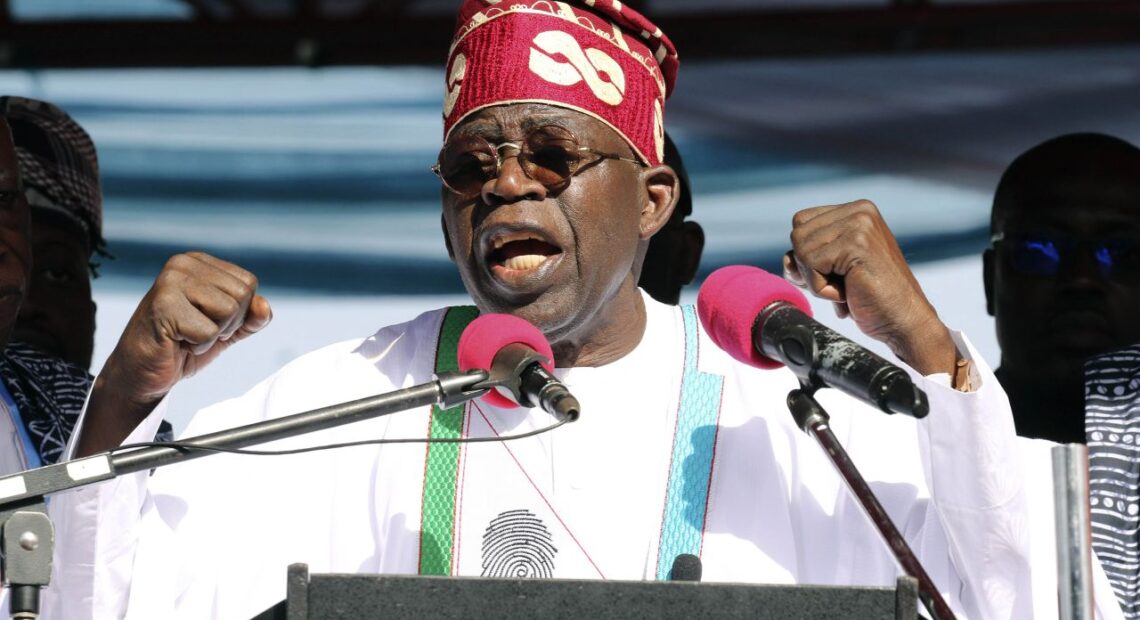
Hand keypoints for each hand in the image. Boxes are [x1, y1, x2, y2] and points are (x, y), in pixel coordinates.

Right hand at [78, 252, 270, 455]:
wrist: (141, 372)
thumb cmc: (182, 346)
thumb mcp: (226, 330)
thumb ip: (251, 318)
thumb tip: (263, 305)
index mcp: (198, 262)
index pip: (249, 283)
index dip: (238, 312)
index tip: (207, 320)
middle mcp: (183, 264)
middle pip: (243, 295)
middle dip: (227, 323)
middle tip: (195, 330)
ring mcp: (171, 281)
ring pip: (229, 311)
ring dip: (213, 334)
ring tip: (186, 334)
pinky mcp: (163, 305)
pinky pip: (210, 332)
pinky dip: (199, 346)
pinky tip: (176, 342)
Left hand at [782, 200, 955, 375]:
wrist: (904, 322)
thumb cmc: (870, 299)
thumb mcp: (832, 271)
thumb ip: (806, 258)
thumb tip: (786, 259)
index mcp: (857, 210)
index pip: (801, 222)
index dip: (807, 254)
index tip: (835, 274)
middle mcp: (859, 210)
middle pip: (797, 235)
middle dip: (811, 269)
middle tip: (845, 283)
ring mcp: (859, 224)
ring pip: (801, 251)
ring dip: (818, 281)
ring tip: (850, 288)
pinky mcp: (856, 244)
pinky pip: (811, 266)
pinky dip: (823, 290)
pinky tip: (851, 293)